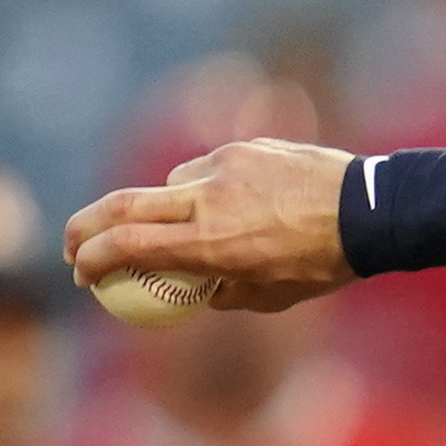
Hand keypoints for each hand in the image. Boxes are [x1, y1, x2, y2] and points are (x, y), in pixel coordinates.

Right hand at [62, 138, 357, 315]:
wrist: (371, 210)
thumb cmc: (324, 264)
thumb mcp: (273, 297)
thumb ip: (223, 293)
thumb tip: (192, 290)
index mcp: (213, 245)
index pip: (128, 246)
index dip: (94, 259)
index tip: (82, 273)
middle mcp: (209, 202)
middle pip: (122, 205)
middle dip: (85, 227)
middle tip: (74, 245)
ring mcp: (223, 168)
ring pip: (169, 188)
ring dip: (165, 211)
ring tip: (198, 232)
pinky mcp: (242, 147)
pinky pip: (205, 170)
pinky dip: (204, 190)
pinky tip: (236, 203)